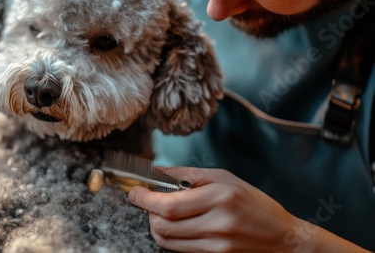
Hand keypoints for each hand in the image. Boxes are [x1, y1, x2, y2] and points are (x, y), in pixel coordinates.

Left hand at [128, 167, 369, 252]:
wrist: (281, 236)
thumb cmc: (253, 201)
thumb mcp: (223, 177)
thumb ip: (187, 174)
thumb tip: (157, 171)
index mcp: (220, 197)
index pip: (170, 205)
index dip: (146, 200)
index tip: (135, 193)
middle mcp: (218, 224)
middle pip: (164, 226)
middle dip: (148, 214)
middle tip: (147, 202)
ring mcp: (217, 245)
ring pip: (168, 241)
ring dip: (156, 227)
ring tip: (160, 214)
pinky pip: (180, 250)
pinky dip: (170, 238)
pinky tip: (175, 226)